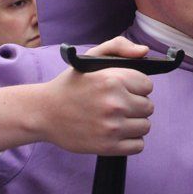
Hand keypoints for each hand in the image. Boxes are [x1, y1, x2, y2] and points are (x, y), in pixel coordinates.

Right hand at [0, 36, 154, 154]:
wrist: (44, 113)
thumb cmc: (71, 85)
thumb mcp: (91, 57)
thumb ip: (119, 46)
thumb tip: (144, 52)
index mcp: (112, 79)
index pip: (147, 85)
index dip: (136, 87)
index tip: (124, 89)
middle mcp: (114, 104)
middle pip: (148, 107)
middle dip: (135, 104)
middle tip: (118, 105)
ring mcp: (112, 127)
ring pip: (145, 126)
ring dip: (134, 123)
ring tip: (117, 119)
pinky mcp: (108, 147)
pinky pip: (138, 145)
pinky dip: (131, 140)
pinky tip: (117, 133)